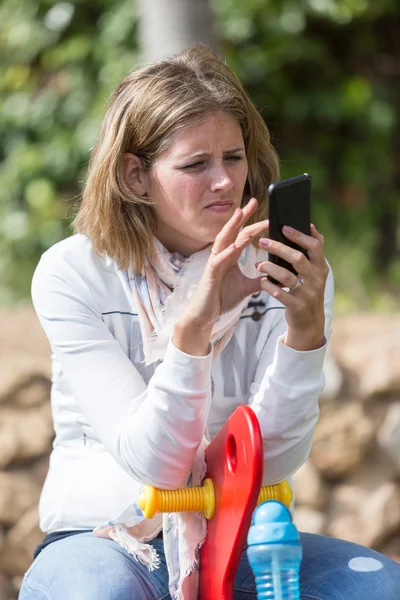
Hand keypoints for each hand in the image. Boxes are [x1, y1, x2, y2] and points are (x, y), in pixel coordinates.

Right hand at [178, 197, 267, 332]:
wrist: (205, 315)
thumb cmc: (221, 298)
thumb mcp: (246, 288)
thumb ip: (259, 280)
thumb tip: (276, 277)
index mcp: (230, 256)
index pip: (242, 235)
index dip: (252, 222)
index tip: (265, 212)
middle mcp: (221, 256)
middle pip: (232, 231)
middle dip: (242, 216)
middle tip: (253, 201)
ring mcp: (214, 264)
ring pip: (223, 240)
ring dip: (232, 227)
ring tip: (240, 214)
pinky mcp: (209, 275)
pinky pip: (217, 261)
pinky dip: (226, 253)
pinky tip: (234, 247)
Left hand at [256, 224, 328, 350]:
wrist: (309, 322)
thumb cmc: (308, 291)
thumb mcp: (316, 272)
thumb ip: (314, 251)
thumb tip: (310, 226)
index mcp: (321, 267)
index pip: (315, 246)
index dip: (300, 236)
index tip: (284, 227)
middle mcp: (317, 279)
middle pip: (298, 258)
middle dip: (279, 248)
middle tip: (263, 242)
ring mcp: (308, 294)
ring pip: (287, 276)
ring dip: (270, 268)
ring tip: (258, 264)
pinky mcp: (297, 307)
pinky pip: (279, 294)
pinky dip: (268, 286)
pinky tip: (261, 281)